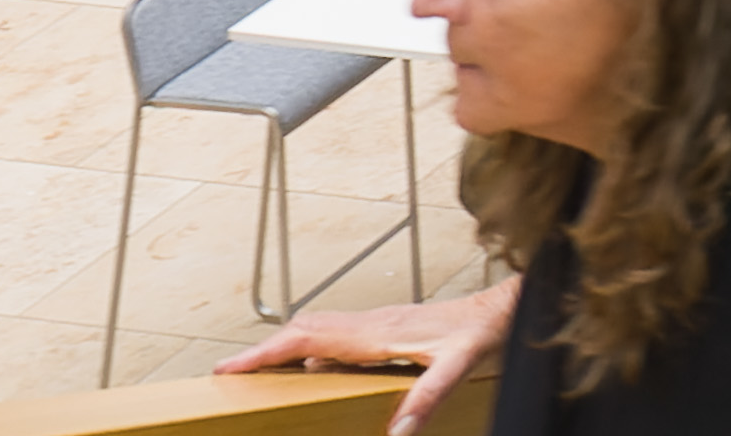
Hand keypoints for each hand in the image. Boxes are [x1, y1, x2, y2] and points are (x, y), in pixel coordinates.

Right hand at [228, 282, 516, 431]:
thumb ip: (427, 398)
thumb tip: (396, 435)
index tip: (228, 369)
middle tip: (228, 374)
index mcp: (375, 333)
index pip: (306, 339)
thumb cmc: (482, 331)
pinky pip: (335, 335)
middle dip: (262, 351)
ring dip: (284, 346)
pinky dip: (309, 347)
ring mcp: (377, 323)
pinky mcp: (386, 327)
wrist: (502, 307)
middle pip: (302, 330)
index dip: (264, 353)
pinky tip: (311, 368)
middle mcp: (370, 323)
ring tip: (256, 371)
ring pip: (317, 328)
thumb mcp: (459, 366)